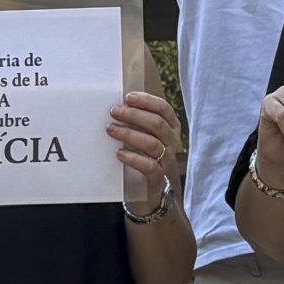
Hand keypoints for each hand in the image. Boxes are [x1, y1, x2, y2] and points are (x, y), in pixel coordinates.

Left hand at [110, 89, 182, 209]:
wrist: (147, 186)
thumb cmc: (143, 152)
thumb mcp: (144, 133)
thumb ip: (137, 119)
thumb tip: (118, 103)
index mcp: (171, 126)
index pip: (163, 108)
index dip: (146, 101)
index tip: (128, 97)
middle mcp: (172, 141)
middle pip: (156, 123)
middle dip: (134, 115)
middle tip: (114, 111)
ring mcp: (167, 159)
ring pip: (151, 143)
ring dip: (129, 134)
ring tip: (111, 129)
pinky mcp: (157, 176)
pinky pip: (148, 166)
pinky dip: (132, 158)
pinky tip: (119, 153)